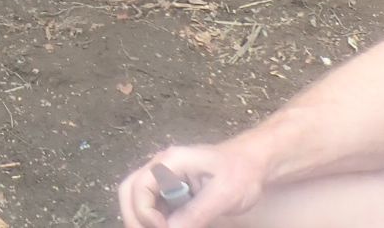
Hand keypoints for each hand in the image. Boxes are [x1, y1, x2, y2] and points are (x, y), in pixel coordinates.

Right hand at [117, 144, 265, 227]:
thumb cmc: (241, 173)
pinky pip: (154, 206)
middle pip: (129, 191)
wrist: (254, 164)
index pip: (140, 186)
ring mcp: (165, 178)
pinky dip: (155, 220)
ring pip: (138, 199)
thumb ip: (196, 212)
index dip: (145, 213)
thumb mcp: (223, 194)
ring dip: (142, 219)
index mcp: (170, 162)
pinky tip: (168, 227)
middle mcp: (161, 168)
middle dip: (134, 217)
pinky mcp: (172, 190)